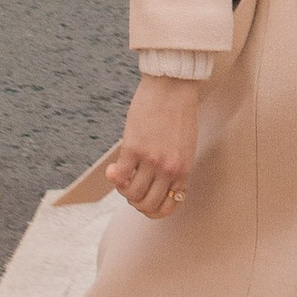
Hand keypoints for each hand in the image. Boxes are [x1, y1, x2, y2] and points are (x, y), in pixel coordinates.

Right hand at [105, 72, 199, 219]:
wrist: (173, 87)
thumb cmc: (179, 113)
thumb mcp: (184, 147)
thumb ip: (174, 167)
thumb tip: (155, 185)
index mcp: (184, 170)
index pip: (168, 206)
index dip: (153, 210)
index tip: (145, 201)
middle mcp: (168, 169)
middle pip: (147, 204)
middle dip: (136, 202)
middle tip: (130, 189)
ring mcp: (151, 160)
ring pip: (132, 194)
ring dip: (123, 190)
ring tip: (121, 177)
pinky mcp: (133, 148)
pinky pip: (120, 177)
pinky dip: (113, 178)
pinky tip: (113, 169)